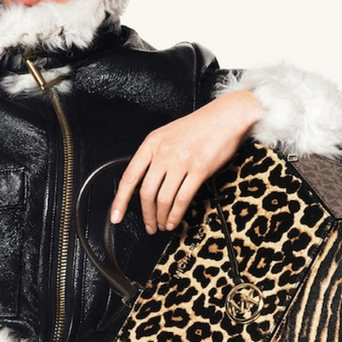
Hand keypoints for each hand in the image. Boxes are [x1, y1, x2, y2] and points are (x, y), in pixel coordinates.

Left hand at [110, 90, 263, 233]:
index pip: (129, 176)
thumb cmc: (199, 126)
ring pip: (163, 199)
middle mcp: (163, 152)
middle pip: (146, 192)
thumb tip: (144, 183)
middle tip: (149, 225)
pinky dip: (176, 214)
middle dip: (146, 214)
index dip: (120, 200)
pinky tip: (174, 220)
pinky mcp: (198, 169)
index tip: (116, 216)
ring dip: (161, 217)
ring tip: (163, 225)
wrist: (226, 116)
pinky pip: (182, 198)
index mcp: (151, 143)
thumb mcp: (167, 135)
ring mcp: (180, 161)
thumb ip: (154, 155)